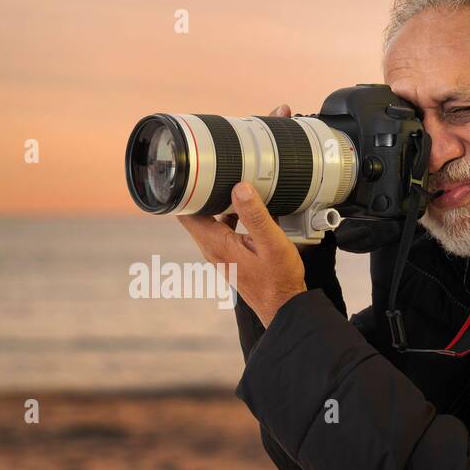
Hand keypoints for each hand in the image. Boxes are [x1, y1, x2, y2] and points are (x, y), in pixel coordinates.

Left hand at [177, 105, 306, 326]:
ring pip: (209, 217)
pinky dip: (228, 211)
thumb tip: (239, 186)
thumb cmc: (279, 280)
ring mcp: (220, 252)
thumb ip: (255, 215)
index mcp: (215, 243)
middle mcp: (212, 248)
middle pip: (195, 211)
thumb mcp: (271, 243)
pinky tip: (246, 202)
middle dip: (202, 187)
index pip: (185, 211)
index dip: (184, 188)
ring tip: (230, 176)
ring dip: (217, 199)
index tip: (190, 167)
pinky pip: (223, 226)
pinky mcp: (230, 254)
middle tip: (212, 162)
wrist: (284, 307)